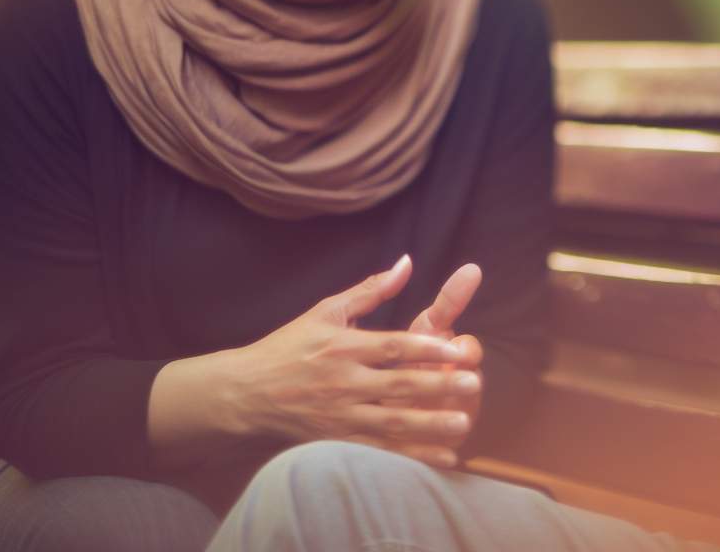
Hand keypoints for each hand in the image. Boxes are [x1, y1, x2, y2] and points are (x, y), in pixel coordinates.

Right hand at [223, 254, 480, 469]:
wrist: (244, 393)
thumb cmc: (289, 346)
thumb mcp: (326, 311)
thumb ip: (370, 290)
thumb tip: (407, 263)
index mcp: (343, 347)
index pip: (392, 347)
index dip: (427, 348)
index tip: (458, 349)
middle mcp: (343, 382)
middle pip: (398, 386)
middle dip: (438, 386)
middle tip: (474, 385)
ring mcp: (339, 415)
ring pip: (391, 422)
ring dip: (429, 425)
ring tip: (463, 422)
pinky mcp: (337, 441)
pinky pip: (379, 451)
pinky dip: (411, 457)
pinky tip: (441, 457)